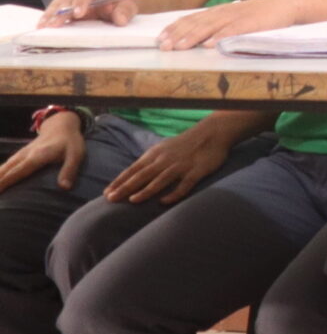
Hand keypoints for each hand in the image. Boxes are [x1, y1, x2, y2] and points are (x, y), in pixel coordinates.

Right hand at [0, 110, 83, 192]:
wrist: (61, 125)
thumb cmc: (70, 142)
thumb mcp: (76, 154)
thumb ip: (70, 170)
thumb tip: (65, 188)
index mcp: (37, 157)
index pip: (17, 172)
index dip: (5, 182)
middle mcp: (25, 155)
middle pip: (6, 170)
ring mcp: (21, 153)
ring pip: (4, 167)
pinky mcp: (20, 154)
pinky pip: (6, 165)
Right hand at [41, 0, 133, 27]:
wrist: (112, 0)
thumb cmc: (119, 3)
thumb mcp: (126, 7)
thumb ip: (124, 12)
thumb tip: (120, 19)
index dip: (81, 2)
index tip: (77, 14)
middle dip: (62, 10)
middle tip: (55, 24)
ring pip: (58, 1)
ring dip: (51, 14)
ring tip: (44, 26)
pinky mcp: (62, 0)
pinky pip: (54, 7)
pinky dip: (48, 16)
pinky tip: (42, 24)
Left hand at [102, 121, 231, 203]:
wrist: (213, 132)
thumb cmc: (186, 143)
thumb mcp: (164, 148)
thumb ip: (150, 161)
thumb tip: (132, 175)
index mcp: (156, 154)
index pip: (133, 169)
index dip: (119, 181)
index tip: (106, 193)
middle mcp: (165, 160)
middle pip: (142, 175)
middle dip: (125, 187)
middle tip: (111, 199)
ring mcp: (181, 166)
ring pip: (161, 180)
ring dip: (146, 190)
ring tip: (132, 200)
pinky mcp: (197, 171)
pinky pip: (184, 184)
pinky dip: (174, 193)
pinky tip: (165, 201)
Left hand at [159, 0, 304, 51]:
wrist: (287, 4)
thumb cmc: (261, 14)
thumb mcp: (236, 17)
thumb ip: (219, 25)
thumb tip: (201, 38)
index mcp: (219, 12)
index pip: (191, 19)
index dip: (174, 28)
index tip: (160, 38)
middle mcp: (224, 13)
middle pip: (196, 23)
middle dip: (178, 35)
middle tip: (163, 46)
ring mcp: (237, 17)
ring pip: (209, 27)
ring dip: (192, 37)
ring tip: (179, 47)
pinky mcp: (251, 24)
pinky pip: (232, 31)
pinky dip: (219, 38)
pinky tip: (209, 45)